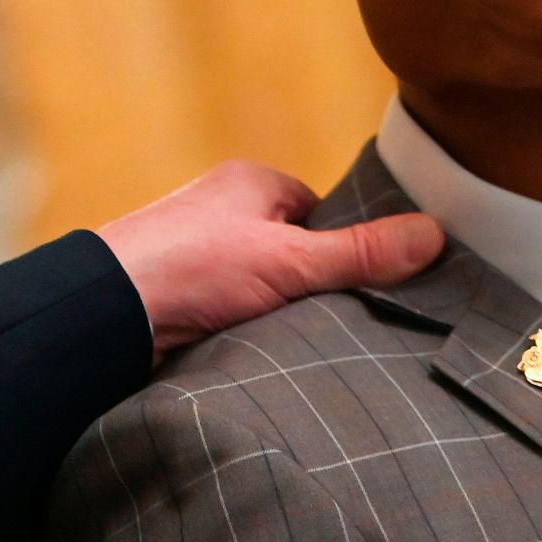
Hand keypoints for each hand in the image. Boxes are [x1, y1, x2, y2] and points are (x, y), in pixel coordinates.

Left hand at [96, 160, 443, 354]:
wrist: (107, 312)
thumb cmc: (192, 267)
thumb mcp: (290, 260)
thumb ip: (361, 254)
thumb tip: (433, 233)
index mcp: (250, 184)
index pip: (321, 211)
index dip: (347, 247)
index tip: (374, 283)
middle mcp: (222, 211)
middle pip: (294, 250)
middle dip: (316, 284)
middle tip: (350, 322)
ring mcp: (198, 254)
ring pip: (264, 285)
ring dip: (282, 313)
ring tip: (310, 345)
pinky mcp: (181, 296)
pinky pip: (234, 312)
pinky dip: (250, 331)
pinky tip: (268, 357)